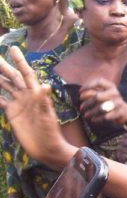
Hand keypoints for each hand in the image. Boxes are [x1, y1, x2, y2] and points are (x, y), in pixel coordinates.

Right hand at [0, 47, 73, 168]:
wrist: (47, 148)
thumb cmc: (50, 132)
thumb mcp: (48, 117)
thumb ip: (45, 101)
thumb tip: (45, 85)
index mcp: (35, 94)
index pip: (26, 74)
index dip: (20, 62)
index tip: (12, 48)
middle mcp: (26, 96)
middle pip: (13, 77)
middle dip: (4, 66)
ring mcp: (19, 104)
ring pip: (6, 86)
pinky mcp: (12, 114)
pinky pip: (2, 101)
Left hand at [79, 78, 126, 126]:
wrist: (126, 111)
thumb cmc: (110, 102)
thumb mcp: (104, 94)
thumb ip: (94, 92)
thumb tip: (81, 95)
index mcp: (111, 86)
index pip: (99, 82)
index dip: (88, 86)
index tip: (80, 92)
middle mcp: (115, 93)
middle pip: (97, 97)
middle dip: (87, 103)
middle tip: (81, 107)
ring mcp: (118, 103)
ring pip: (101, 108)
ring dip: (92, 112)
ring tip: (86, 115)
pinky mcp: (120, 112)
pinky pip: (106, 116)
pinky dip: (98, 118)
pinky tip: (93, 119)